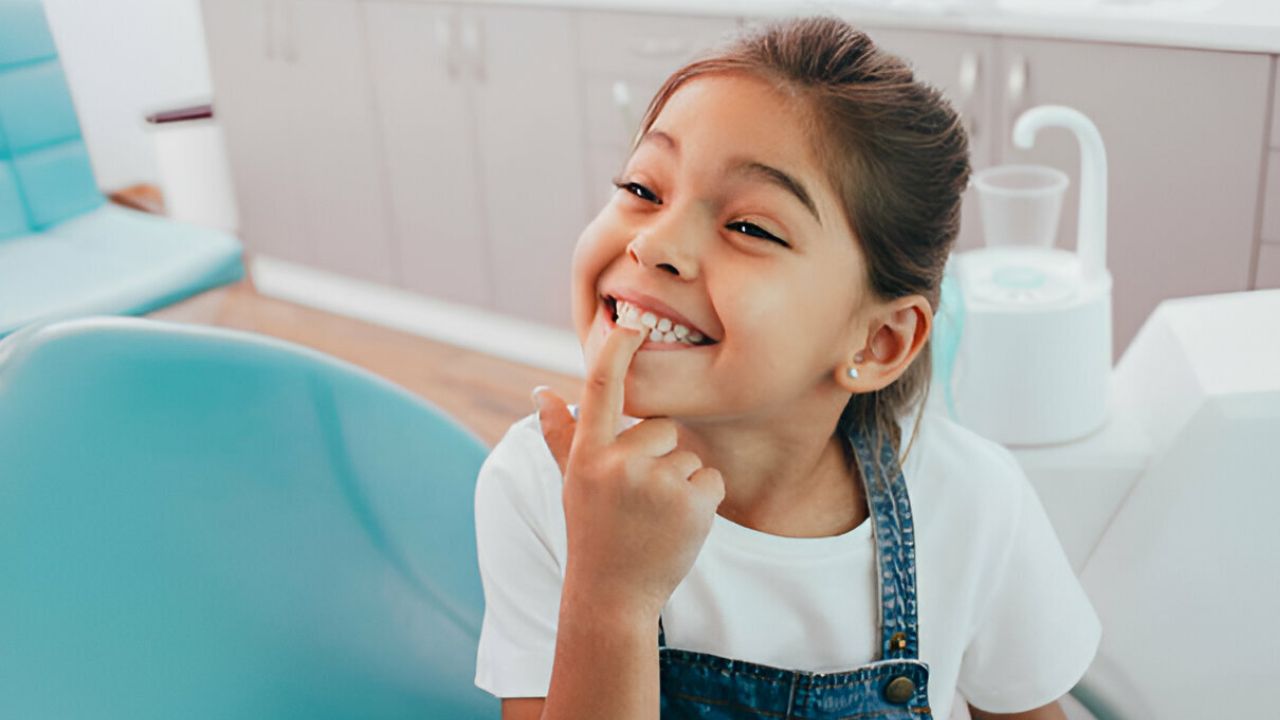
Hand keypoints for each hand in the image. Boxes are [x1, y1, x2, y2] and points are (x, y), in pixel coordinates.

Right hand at [534, 324, 725, 619]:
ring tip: (655, 517)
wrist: (613, 595)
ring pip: (689, 455)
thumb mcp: (572, 482)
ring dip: (680, 483)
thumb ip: (560, 435)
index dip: (617, 351)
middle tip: (638, 500)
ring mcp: (656, 483)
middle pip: (662, 427)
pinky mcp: (691, 503)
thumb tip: (541, 391)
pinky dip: (703, 501)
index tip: (631, 322)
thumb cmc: (593, 531)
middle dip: (659, 457)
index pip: (601, 388)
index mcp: (588, 453)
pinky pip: (712, 479)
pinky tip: (678, 526)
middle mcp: (619, 463)